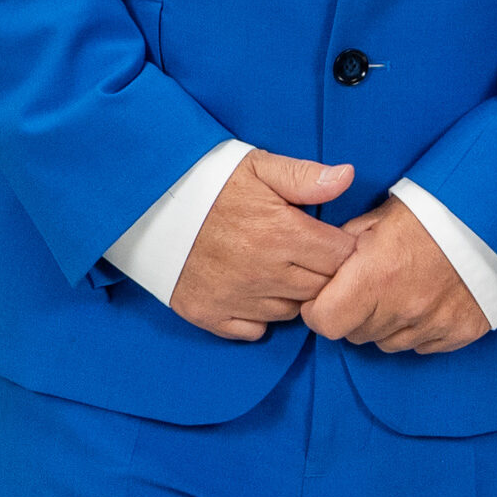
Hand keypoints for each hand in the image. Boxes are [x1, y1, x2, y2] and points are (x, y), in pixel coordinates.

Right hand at [169, 152, 354, 341]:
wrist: (149, 204)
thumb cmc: (210, 182)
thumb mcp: (259, 166)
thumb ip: (305, 176)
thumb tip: (347, 178)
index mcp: (281, 233)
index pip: (340, 257)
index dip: (343, 247)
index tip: (332, 238)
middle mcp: (263, 272)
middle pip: (320, 288)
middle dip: (323, 273)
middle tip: (310, 254)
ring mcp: (236, 297)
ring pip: (290, 311)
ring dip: (294, 295)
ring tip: (281, 269)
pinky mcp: (209, 314)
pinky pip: (254, 330)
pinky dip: (260, 316)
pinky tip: (254, 290)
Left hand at [302, 196, 490, 354]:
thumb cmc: (436, 207)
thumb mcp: (381, 215)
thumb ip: (346, 244)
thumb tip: (324, 265)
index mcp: (377, 276)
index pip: (325, 321)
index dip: (319, 308)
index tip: (324, 295)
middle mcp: (403, 308)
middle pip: (355, 334)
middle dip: (352, 313)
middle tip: (366, 286)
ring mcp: (434, 324)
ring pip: (388, 343)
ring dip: (385, 324)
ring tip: (399, 290)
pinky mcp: (461, 332)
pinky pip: (423, 346)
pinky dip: (418, 329)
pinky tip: (426, 300)